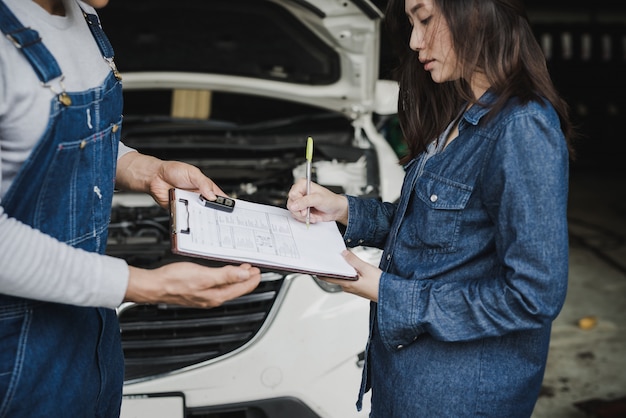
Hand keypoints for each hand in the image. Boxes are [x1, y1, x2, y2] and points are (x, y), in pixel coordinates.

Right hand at [125, 262, 261, 307]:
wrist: (155, 286)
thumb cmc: (175, 281)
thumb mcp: (204, 275)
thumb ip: (226, 275)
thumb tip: (245, 277)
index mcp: (217, 295)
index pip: (242, 288)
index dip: (253, 280)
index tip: (259, 272)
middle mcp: (212, 298)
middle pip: (236, 289)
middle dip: (247, 279)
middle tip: (254, 269)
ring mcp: (204, 296)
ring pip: (227, 288)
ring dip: (236, 278)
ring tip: (242, 270)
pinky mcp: (197, 292)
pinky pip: (217, 286)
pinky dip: (225, 279)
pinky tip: (223, 273)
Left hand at [148, 160, 226, 208]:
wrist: (155, 177)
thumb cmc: (173, 171)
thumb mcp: (192, 173)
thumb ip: (204, 183)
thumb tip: (212, 195)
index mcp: (205, 187)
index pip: (219, 196)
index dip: (226, 202)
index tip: (231, 207)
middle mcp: (198, 196)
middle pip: (210, 207)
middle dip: (214, 210)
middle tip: (217, 212)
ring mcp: (190, 203)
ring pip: (199, 213)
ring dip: (201, 214)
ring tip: (203, 211)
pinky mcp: (181, 209)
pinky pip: (187, 215)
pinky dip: (189, 216)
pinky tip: (190, 213)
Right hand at [287, 179, 348, 224]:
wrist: (335, 210)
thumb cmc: (330, 200)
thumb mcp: (318, 199)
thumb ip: (305, 201)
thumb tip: (294, 205)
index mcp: (302, 185)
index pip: (292, 194)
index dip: (297, 202)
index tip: (305, 208)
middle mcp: (300, 193)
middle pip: (291, 204)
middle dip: (300, 211)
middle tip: (307, 213)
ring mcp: (300, 202)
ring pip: (293, 211)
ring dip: (303, 216)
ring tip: (312, 215)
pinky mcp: (301, 210)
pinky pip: (296, 216)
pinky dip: (304, 219)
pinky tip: (311, 217)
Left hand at [320, 250, 380, 301]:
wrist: (390, 295)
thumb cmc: (380, 285)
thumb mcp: (366, 269)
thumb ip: (353, 261)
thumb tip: (343, 253)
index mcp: (348, 284)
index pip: (328, 278)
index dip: (320, 272)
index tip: (315, 266)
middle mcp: (348, 288)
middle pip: (335, 277)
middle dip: (331, 268)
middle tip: (326, 258)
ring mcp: (354, 288)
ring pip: (343, 277)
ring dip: (340, 269)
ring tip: (338, 259)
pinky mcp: (359, 287)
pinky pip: (349, 279)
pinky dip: (347, 272)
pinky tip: (350, 266)